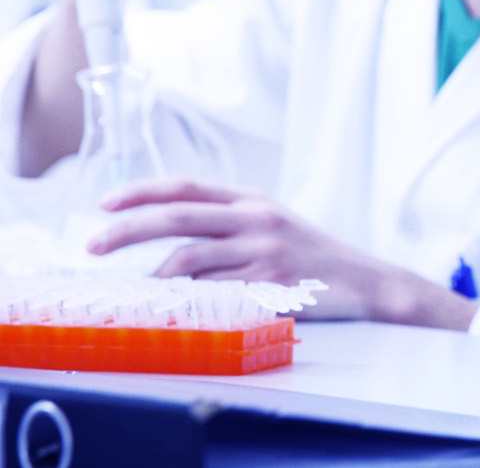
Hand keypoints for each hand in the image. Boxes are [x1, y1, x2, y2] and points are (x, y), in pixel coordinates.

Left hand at [88, 179, 475, 329]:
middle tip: (92, 246)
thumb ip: (228, 225)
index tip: (103, 205)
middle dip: (125, 230)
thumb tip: (166, 241)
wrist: (370, 284)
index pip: (186, 186)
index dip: (140, 192)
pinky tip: (177, 308)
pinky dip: (188, 301)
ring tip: (137, 292)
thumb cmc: (315, 259)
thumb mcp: (275, 226)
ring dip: (154, 277)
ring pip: (188, 261)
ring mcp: (264, 253)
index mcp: (253, 201)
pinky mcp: (271, 286)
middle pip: (176, 217)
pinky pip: (213, 293)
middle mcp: (256, 220)